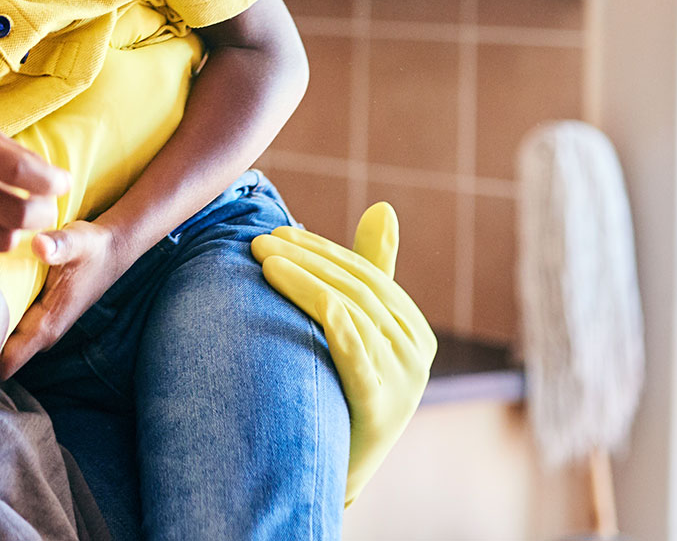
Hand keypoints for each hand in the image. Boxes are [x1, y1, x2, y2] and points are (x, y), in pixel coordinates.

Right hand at [0, 117, 68, 272]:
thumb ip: (13, 153)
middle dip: (45, 212)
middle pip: (17, 213)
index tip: (61, 182)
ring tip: (15, 217)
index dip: (50, 181)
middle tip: (45, 205)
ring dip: (19, 231)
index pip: (18, 171)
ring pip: (4, 240)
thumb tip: (56, 180)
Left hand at [0, 220, 124, 377]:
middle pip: (0, 352)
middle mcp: (42, 331)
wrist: (113, 249)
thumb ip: (58, 245)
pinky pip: (9, 324)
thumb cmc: (92, 247)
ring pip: (3, 338)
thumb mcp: (78, 241)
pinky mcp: (38, 314)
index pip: (10, 360)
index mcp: (48, 324)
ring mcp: (40, 324)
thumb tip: (40, 246)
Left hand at [251, 202, 435, 505]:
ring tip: (263, 259)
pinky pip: (354, 349)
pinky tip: (299, 294)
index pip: (364, 275)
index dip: (320, 250)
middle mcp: (416, 352)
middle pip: (355, 289)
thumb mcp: (360, 334)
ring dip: (304, 279)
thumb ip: (372, 275)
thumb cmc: (342, 395)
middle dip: (305, 259)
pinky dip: (330, 317)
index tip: (278, 232)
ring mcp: (402, 379)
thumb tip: (383, 206)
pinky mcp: (381, 403)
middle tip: (260, 239)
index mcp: (414, 331)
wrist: (335, 470)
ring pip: (351, 310)